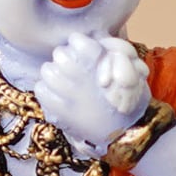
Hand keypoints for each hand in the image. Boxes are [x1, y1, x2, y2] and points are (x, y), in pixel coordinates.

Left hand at [35, 33, 149, 153]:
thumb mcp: (135, 74)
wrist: (126, 135)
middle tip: (71, 66)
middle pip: (59, 53)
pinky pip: (41, 90)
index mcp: (100, 65)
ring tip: (61, 80)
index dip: (79, 43)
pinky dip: (45, 90)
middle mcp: (82, 77)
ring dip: (52, 72)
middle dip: (64, 56)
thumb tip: (100, 45)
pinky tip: (55, 95)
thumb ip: (118, 58)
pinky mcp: (59, 112)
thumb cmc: (130, 101)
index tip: (82, 51)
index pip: (77, 40)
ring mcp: (69, 95)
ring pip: (47, 70)